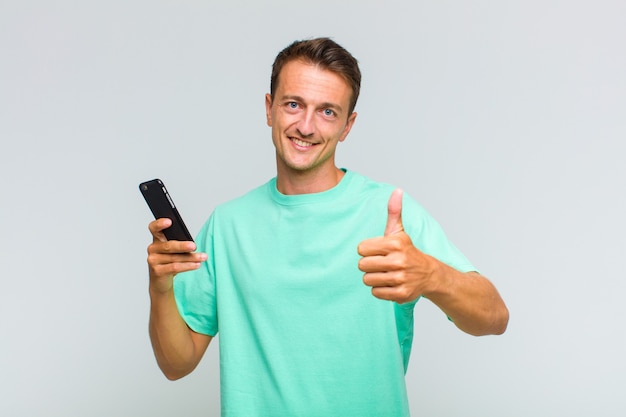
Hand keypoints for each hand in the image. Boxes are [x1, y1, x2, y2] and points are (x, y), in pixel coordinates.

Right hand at [147, 218, 206, 293]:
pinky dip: (188, 266)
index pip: (154, 228)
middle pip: (168, 246)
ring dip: (191, 258)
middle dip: (183, 246)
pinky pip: (174, 267)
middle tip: (194, 246)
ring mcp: (153, 261)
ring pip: (174, 258)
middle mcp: (152, 249)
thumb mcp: (174, 252)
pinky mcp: (157, 272)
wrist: (161, 282)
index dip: (159, 224)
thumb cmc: (169, 263)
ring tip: (203, 257)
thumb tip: (191, 243)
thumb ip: (178, 244)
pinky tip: (197, 265)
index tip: (169, 221)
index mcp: (157, 240)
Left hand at [357, 189, 438, 303]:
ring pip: (367, 280)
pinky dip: (380, 290)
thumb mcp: (399, 231)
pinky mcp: (401, 294)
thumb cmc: (407, 251)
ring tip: (386, 274)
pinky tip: (391, 284)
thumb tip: (396, 191)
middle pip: (362, 265)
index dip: (367, 251)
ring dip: (374, 278)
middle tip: (381, 264)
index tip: (379, 251)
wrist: (429, 274)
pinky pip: (375, 293)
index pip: (361, 249)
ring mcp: (400, 278)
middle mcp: (399, 261)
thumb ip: (394, 211)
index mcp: (395, 243)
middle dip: (369, 265)